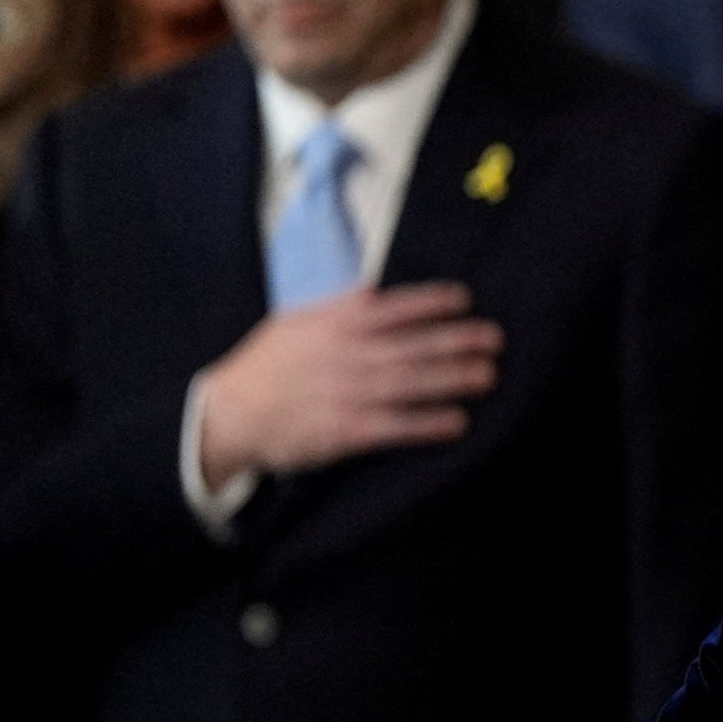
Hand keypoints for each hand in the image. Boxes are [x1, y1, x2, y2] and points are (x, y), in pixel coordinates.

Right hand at [196, 283, 501, 488]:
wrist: (228, 413)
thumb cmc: (266, 366)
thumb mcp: (296, 322)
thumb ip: (338, 307)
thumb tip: (376, 291)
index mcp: (333, 324)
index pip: (392, 307)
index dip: (432, 303)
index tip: (464, 301)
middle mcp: (344, 355)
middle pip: (412, 345)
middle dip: (457, 341)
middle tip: (495, 340)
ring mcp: (346, 393)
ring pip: (410, 383)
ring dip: (453, 379)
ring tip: (487, 376)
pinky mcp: (344, 430)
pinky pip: (395, 426)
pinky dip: (428, 423)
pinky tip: (457, 422)